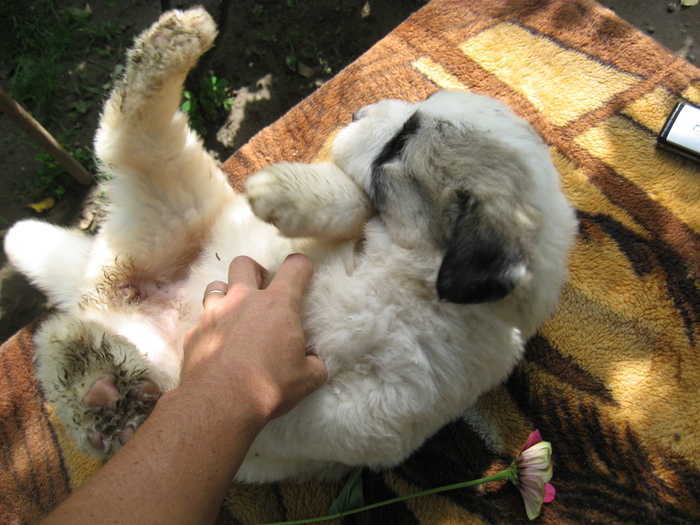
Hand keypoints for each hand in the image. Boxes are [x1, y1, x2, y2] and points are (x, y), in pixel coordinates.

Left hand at [181, 254, 326, 424]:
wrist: (219, 405)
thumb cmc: (267, 387)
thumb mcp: (306, 380)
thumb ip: (315, 365)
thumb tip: (315, 362)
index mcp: (277, 304)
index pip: (295, 267)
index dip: (303, 267)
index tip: (304, 275)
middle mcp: (243, 299)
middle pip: (244, 263)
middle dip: (255, 271)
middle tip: (262, 290)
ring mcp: (214, 313)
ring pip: (216, 285)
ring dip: (227, 293)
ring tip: (235, 314)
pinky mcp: (194, 333)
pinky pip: (202, 319)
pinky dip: (212, 326)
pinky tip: (217, 345)